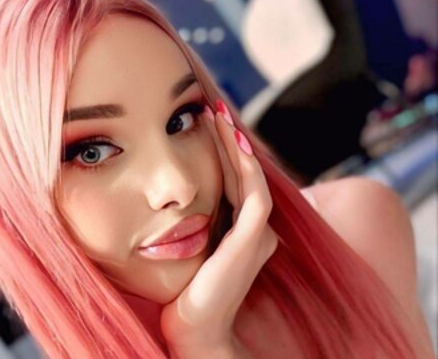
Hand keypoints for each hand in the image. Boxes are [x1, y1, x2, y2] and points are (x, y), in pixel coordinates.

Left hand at [161, 100, 277, 357]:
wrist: (192, 327)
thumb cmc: (185, 288)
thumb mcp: (191, 245)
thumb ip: (198, 221)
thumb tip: (179, 196)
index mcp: (242, 228)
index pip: (235, 179)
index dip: (224, 149)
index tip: (208, 122)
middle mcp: (256, 228)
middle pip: (244, 172)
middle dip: (230, 139)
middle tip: (215, 109)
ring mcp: (258, 233)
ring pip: (252, 178)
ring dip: (237, 146)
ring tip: (220, 117)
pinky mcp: (254, 240)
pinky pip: (255, 195)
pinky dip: (246, 168)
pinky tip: (232, 143)